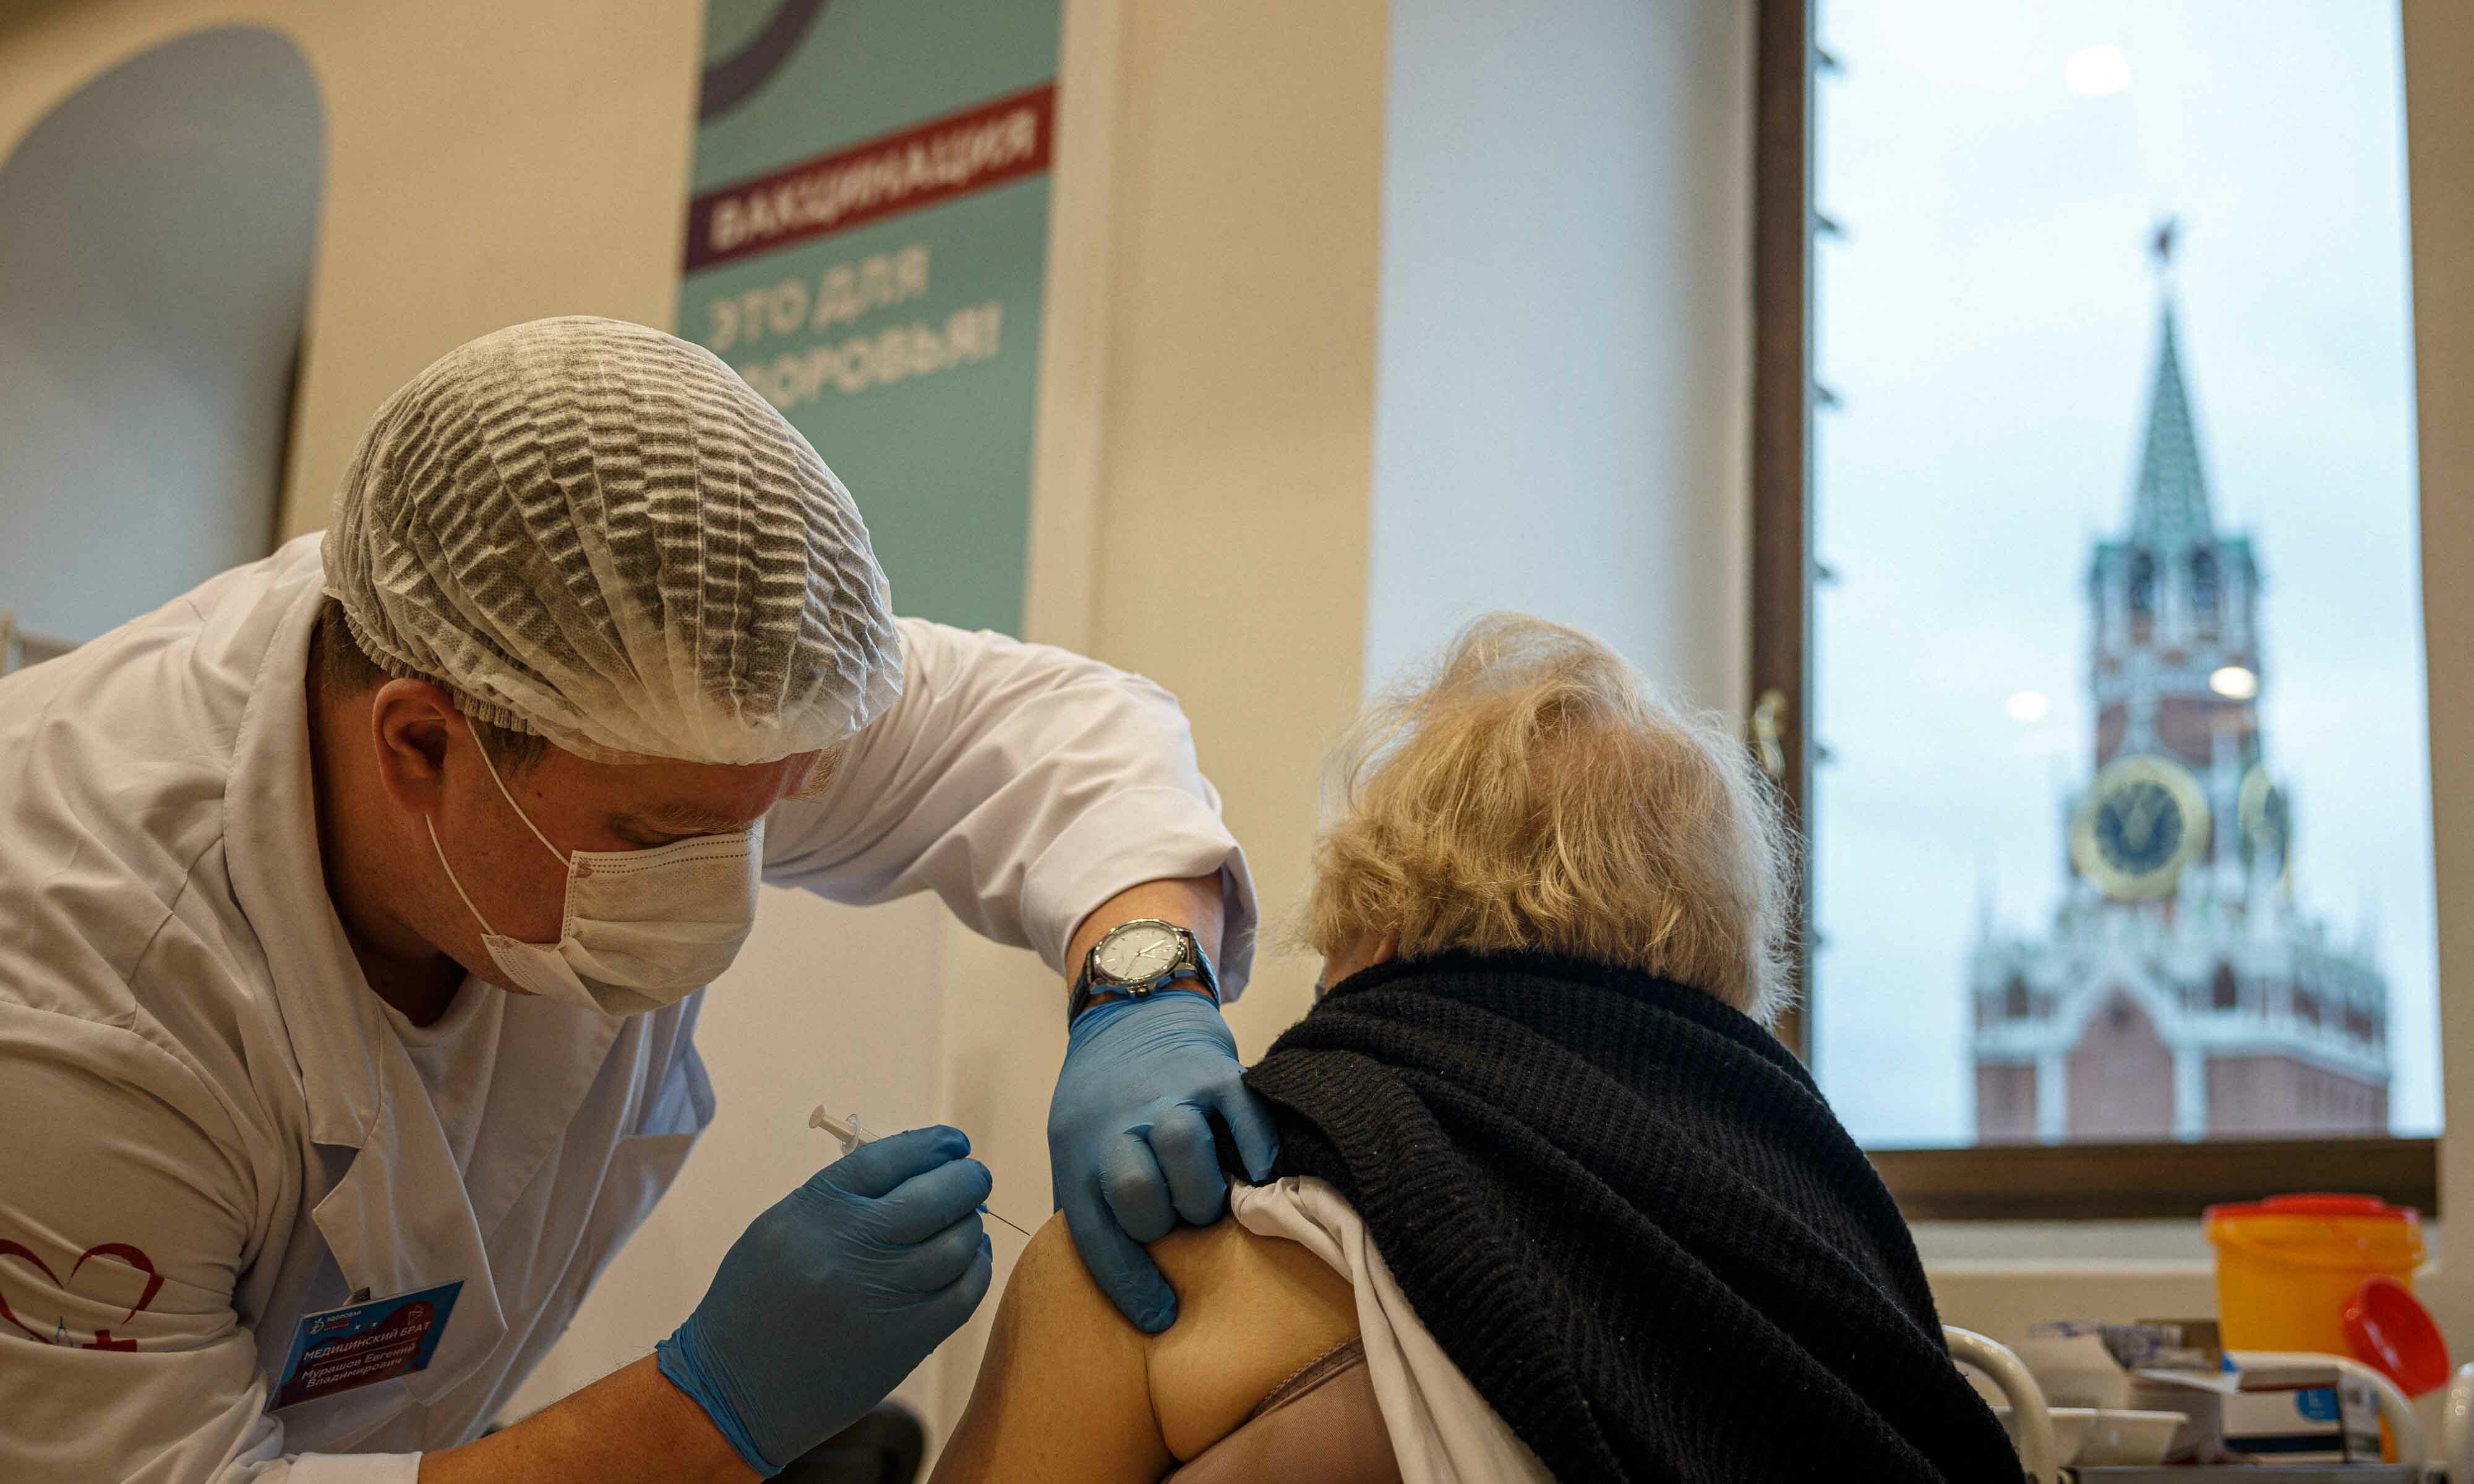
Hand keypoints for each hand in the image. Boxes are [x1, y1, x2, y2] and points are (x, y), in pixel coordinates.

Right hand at [656, 1126, 993, 1474]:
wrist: (736, 1391)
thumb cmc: (756, 1300)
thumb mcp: (780, 1227)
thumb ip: (839, 1194)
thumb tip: (911, 1166)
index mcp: (816, 1210)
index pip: (889, 1158)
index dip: (931, 1145)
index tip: (953, 1143)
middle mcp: (853, 1248)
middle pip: (935, 1197)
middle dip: (967, 1179)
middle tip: (974, 1177)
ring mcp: (883, 1297)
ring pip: (958, 1245)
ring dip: (972, 1224)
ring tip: (968, 1219)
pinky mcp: (905, 1342)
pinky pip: (964, 1295)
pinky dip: (977, 1268)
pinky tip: (971, 1258)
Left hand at [1047, 991, 1278, 1332]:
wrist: (1131, 1010)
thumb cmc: (1103, 1098)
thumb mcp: (1074, 1146)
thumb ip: (1091, 1202)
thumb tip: (1119, 1280)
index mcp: (1078, 1152)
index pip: (1097, 1236)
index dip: (1130, 1287)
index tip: (1159, 1317)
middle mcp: (1117, 1123)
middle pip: (1138, 1194)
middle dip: (1163, 1224)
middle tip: (1177, 1222)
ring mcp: (1168, 1094)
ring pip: (1184, 1149)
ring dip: (1203, 1189)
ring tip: (1209, 1196)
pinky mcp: (1216, 1071)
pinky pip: (1242, 1118)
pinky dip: (1256, 1149)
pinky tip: (1257, 1167)